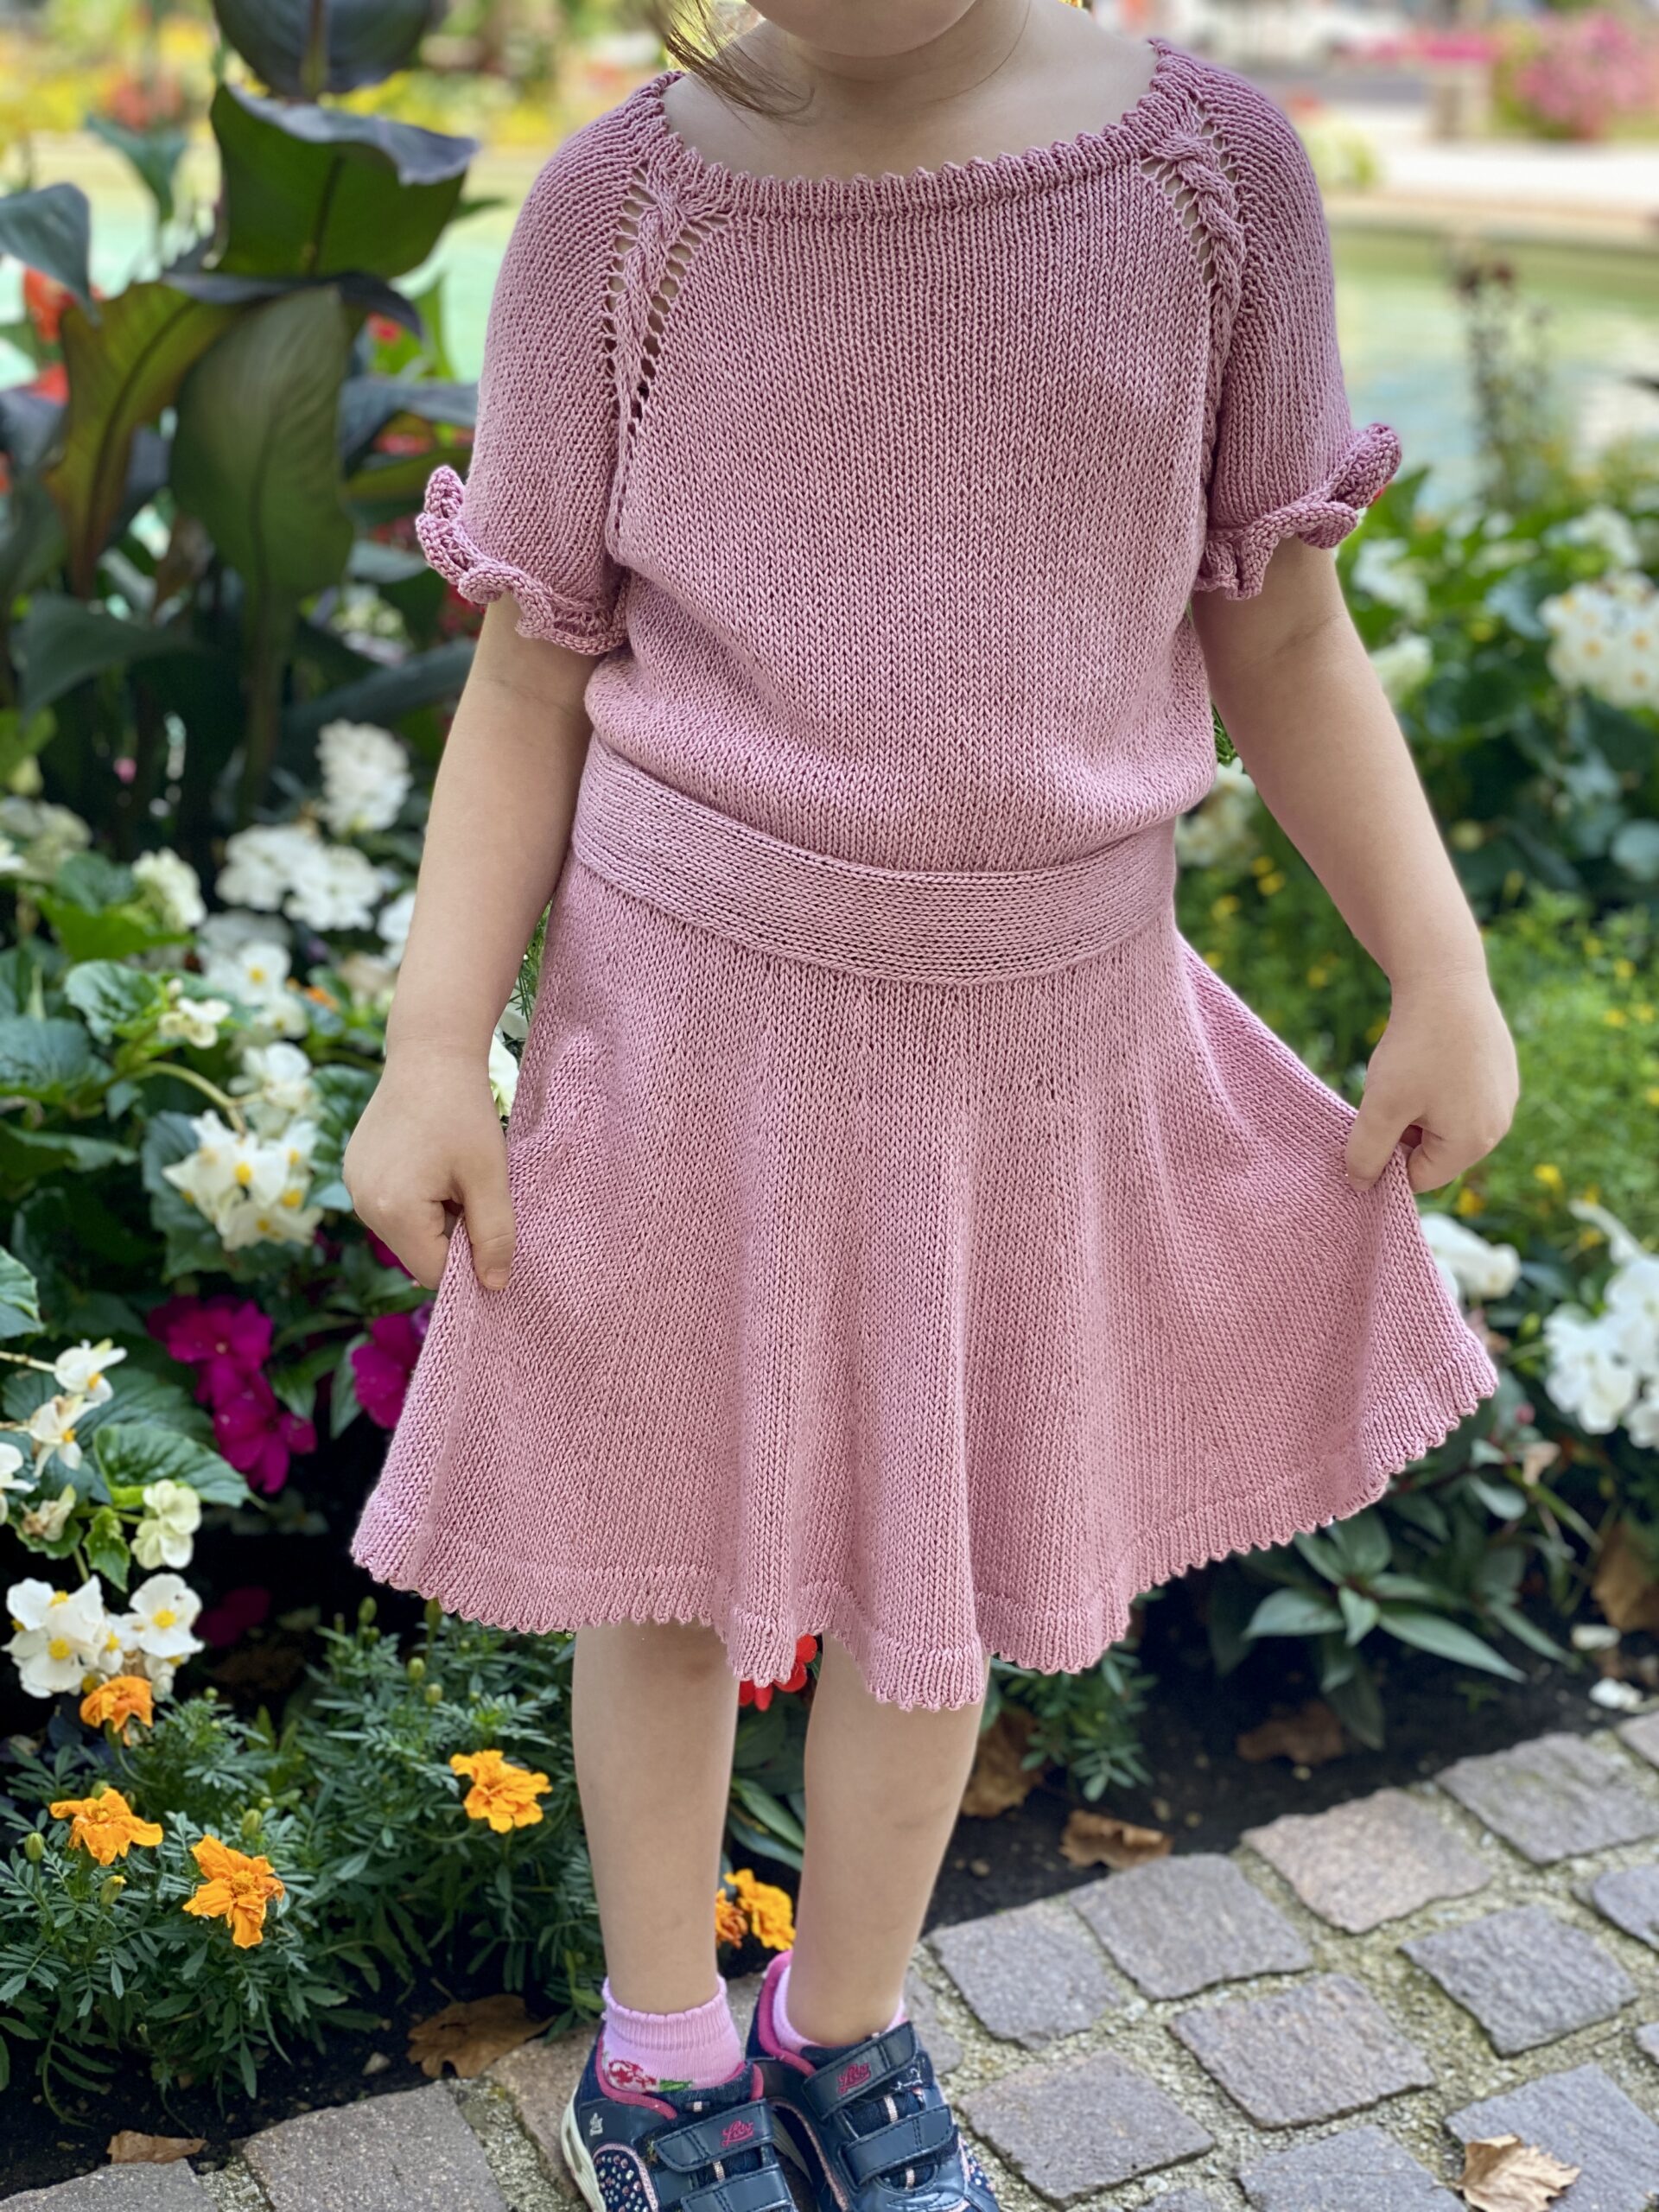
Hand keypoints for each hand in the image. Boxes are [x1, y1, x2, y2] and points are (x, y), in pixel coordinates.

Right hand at [343, 1047, 514, 1290]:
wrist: (430, 1053)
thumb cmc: (464, 1111)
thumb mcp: (490, 1177)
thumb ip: (494, 1235)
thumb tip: (494, 1286)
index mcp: (393, 1211)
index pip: (435, 1272)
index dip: (469, 1262)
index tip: (492, 1231)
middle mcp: (362, 1205)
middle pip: (417, 1253)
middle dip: (452, 1236)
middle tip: (474, 1191)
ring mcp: (353, 1186)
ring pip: (406, 1230)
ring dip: (435, 1216)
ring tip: (452, 1171)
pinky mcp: (355, 1170)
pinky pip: (391, 1206)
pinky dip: (417, 1198)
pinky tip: (432, 1160)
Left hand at [1345, 971, 1518, 1194]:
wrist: (1446, 979)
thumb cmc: (1415, 1047)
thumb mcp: (1381, 1107)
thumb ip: (1366, 1154)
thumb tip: (1360, 1186)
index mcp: (1474, 1144)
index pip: (1419, 1178)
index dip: (1385, 1159)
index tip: (1367, 1128)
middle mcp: (1499, 1125)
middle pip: (1435, 1152)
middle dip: (1403, 1132)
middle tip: (1386, 1095)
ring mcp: (1505, 1096)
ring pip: (1445, 1122)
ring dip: (1417, 1108)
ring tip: (1406, 1072)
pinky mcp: (1501, 1070)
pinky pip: (1460, 1095)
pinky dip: (1435, 1084)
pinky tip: (1425, 1055)